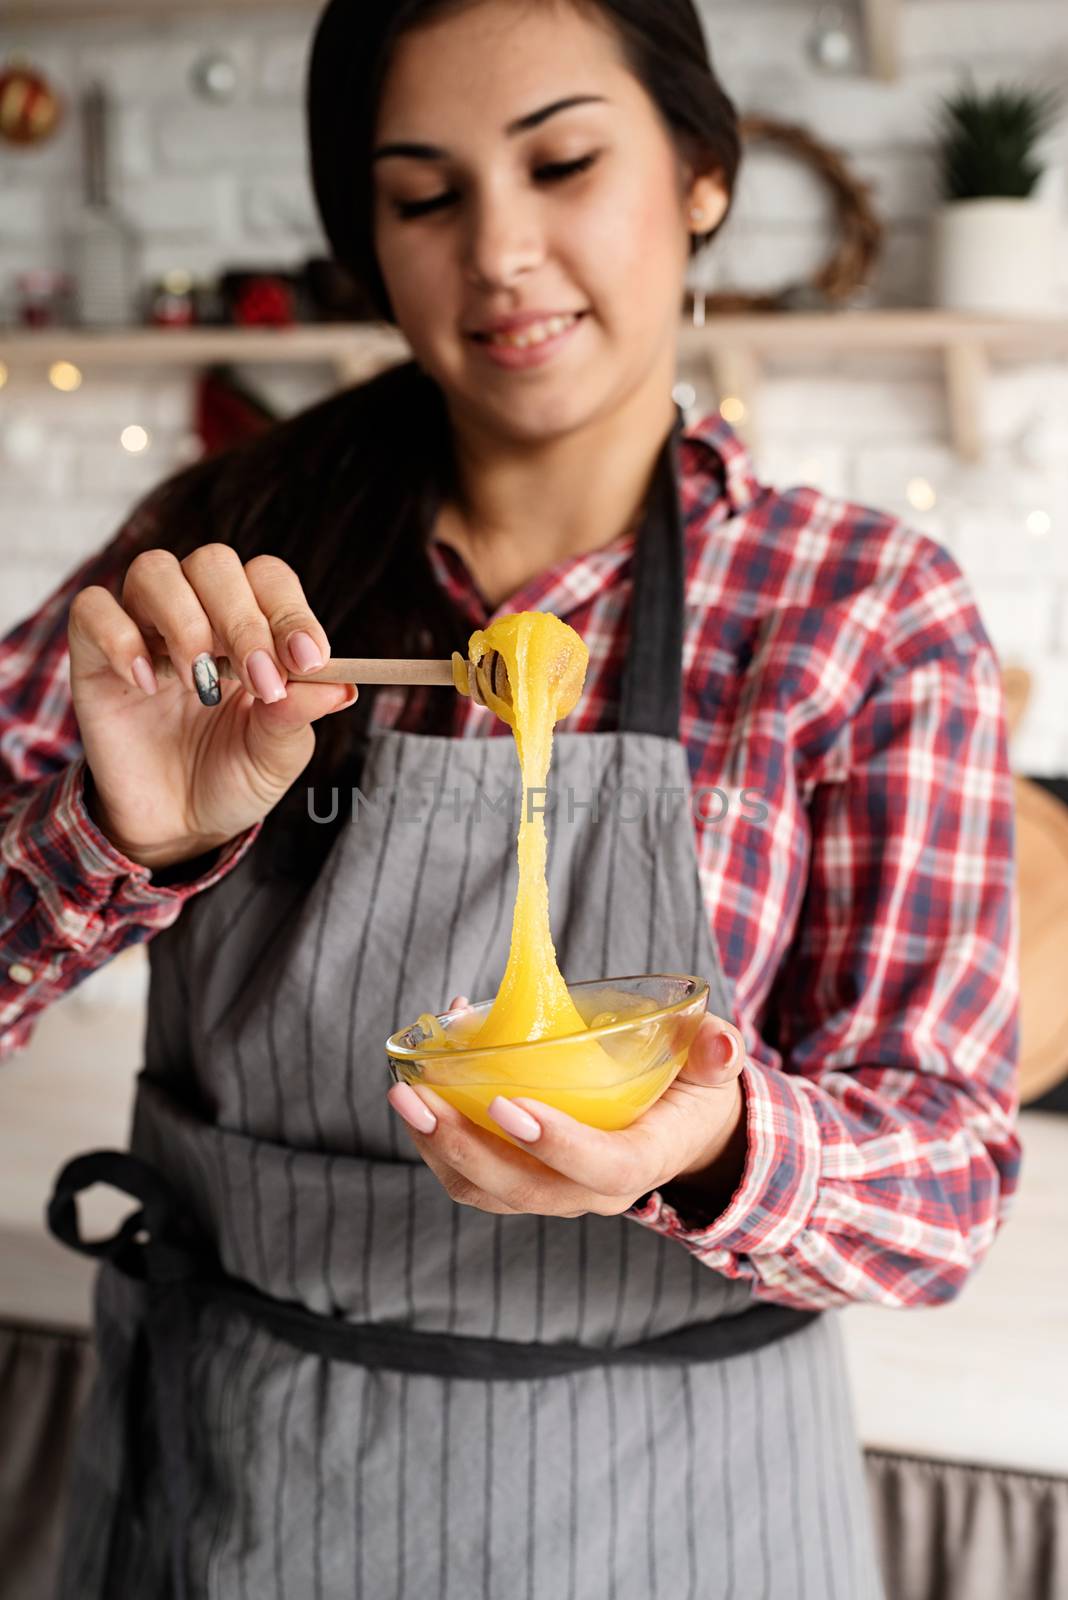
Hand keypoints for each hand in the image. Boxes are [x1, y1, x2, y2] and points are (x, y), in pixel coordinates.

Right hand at [69, 545, 357, 870]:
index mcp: (252, 626)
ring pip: (155, 570)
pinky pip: (94, 610)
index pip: (270, 580)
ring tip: (200, 681)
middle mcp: (197, 613)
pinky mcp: (93, 654)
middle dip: (243, 619)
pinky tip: (147, 684)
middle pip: (214, 564)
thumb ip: (298, 714)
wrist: (177, 825)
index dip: (290, 612)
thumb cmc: (233, 776)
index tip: (309, 660)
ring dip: (186, 622)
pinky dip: (121, 638)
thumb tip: (341, 686)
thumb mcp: (277, 755)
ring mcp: (144, 629)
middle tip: (258, 681)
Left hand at [386, 996, 745, 1217]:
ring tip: (405, 1094)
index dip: (555, 1144)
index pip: (603, 1168)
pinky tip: (426, 1077)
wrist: (678, 1132)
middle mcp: (593, 1190)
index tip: (507, 1105)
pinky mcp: (522, 1180)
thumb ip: (716, 1053)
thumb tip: (721, 1046)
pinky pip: (473, 1175)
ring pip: (485, 1190)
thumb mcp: (714, 1068)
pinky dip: (441, 1134)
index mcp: (645, 1160)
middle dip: (464, 1146)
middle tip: (419, 1095)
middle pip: (523, 1189)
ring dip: (437, 1148)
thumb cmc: (693, 1091)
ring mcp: (553, 1191)